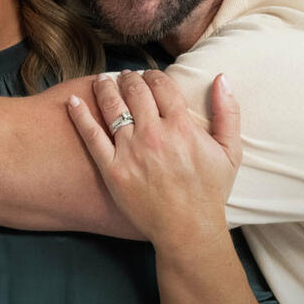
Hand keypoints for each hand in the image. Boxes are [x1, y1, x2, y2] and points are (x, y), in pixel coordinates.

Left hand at [67, 70, 239, 251]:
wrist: (188, 229)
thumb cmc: (210, 192)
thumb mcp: (230, 151)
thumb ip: (228, 112)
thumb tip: (222, 77)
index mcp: (181, 126)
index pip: (161, 85)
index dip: (152, 74)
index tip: (148, 74)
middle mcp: (153, 134)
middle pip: (134, 91)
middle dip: (128, 78)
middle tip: (124, 76)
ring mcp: (130, 151)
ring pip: (112, 107)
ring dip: (105, 88)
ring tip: (101, 81)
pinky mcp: (112, 169)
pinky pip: (91, 136)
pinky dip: (80, 116)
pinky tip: (72, 102)